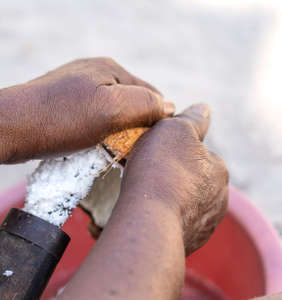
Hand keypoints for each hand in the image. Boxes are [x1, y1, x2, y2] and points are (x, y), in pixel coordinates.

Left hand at [0, 57, 173, 161]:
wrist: (5, 128)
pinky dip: (94, 136)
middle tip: (130, 155)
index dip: (156, 121)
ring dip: (113, 135)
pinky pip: (89, 121)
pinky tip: (90, 149)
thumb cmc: (58, 119)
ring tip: (110, 155)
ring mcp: (74, 88)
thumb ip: (145, 104)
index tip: (152, 148)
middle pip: (129, 104)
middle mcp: (92, 73)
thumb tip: (169, 106)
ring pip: (108, 114)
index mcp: (109, 68)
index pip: (151, 94)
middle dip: (133, 129)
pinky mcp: (60, 105)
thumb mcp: (110, 109)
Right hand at [121, 103, 228, 254]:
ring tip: (142, 196)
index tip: (154, 153)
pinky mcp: (188, 242)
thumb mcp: (174, 130)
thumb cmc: (160, 170)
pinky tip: (145, 214)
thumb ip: (192, 119)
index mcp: (218, 170)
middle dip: (172, 176)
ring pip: (183, 203)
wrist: (149, 221)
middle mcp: (218, 198)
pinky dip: (162, 218)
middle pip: (190, 180)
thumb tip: (204, 108)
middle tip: (145, 175)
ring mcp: (204, 224)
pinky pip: (173, 224)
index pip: (197, 155)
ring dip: (167, 198)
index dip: (173, 151)